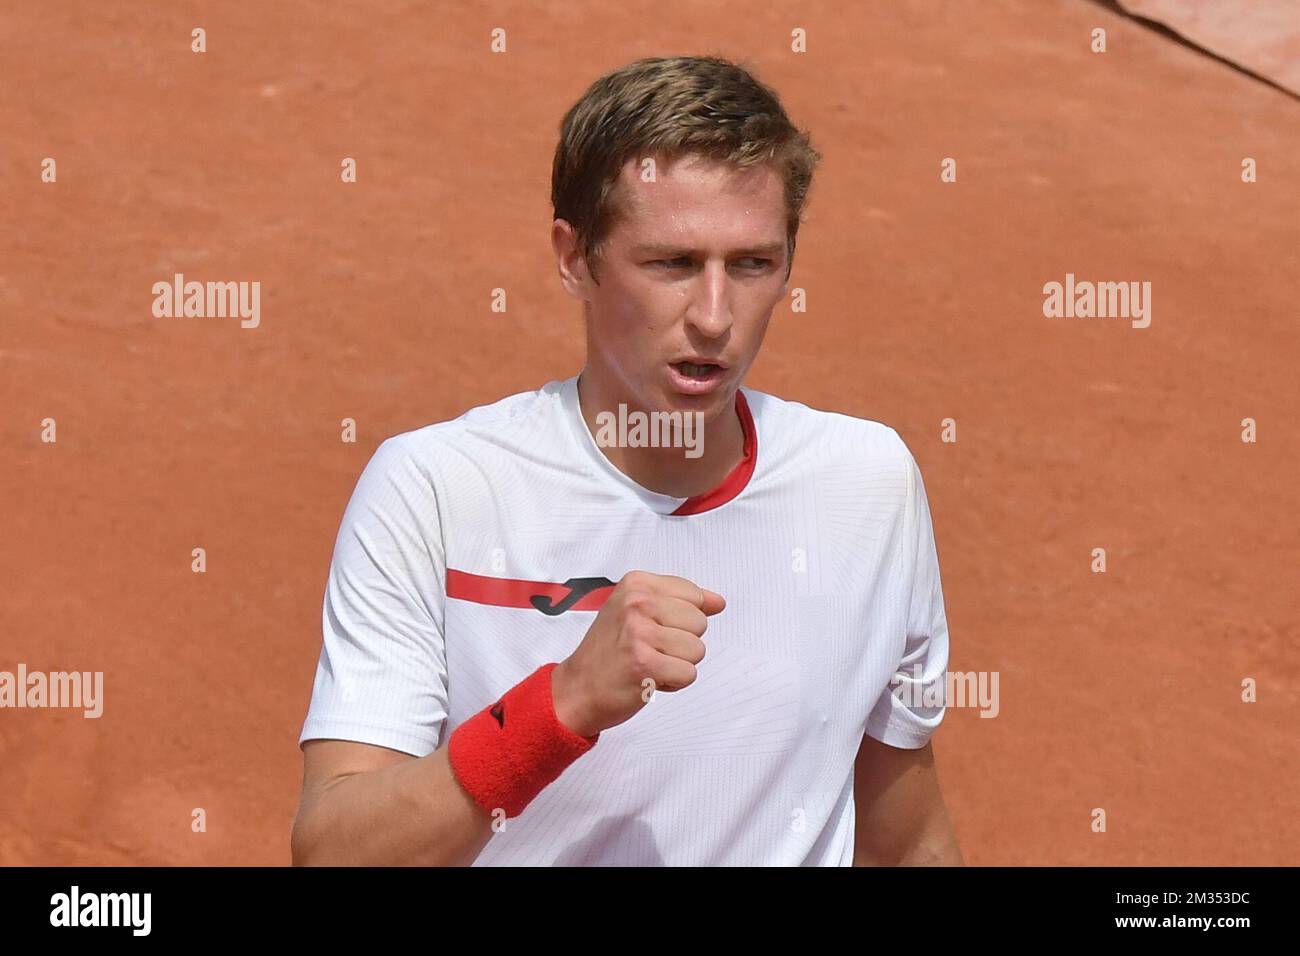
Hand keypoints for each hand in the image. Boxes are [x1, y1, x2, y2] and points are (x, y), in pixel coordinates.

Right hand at [551, 570, 724, 736]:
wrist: (577, 688)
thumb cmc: (609, 651)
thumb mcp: (638, 612)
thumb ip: (681, 602)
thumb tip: (718, 602)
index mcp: (636, 583)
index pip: (694, 595)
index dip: (681, 620)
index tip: (652, 628)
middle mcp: (637, 603)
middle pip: (700, 623)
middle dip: (681, 642)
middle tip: (648, 649)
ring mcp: (639, 633)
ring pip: (698, 650)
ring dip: (677, 664)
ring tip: (649, 663)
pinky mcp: (645, 664)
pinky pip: (689, 674)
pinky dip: (673, 683)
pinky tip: (648, 678)